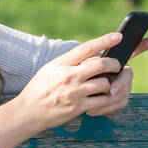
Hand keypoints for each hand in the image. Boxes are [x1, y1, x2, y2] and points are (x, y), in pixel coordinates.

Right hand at [13, 32, 147, 132]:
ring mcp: (75, 92)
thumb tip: (90, 55)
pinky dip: (104, 99)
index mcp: (62, 63)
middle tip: (116, 66)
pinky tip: (100, 99)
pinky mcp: (78, 107)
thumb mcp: (50, 69)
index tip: (118, 36)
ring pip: (104, 83)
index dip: (105, 40)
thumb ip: (69, 62)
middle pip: (102, 64)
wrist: (28, 112)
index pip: (87, 47)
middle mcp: (69, 76)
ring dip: (109, 84)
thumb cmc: (39, 88)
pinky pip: (101, 101)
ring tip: (105, 85)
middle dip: (114, 64)